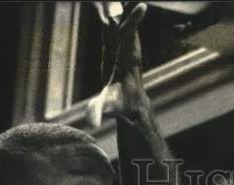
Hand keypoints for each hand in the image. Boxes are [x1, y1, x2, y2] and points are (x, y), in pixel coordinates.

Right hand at [87, 2, 147, 127]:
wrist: (130, 103)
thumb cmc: (121, 105)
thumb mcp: (109, 108)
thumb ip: (98, 111)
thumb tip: (92, 123)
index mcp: (128, 58)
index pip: (130, 36)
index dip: (134, 21)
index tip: (142, 6)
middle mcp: (126, 46)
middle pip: (124, 20)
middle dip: (123, 6)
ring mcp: (119, 43)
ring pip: (117, 18)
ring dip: (112, 5)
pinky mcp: (113, 44)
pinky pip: (109, 23)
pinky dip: (105, 11)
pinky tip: (99, 3)